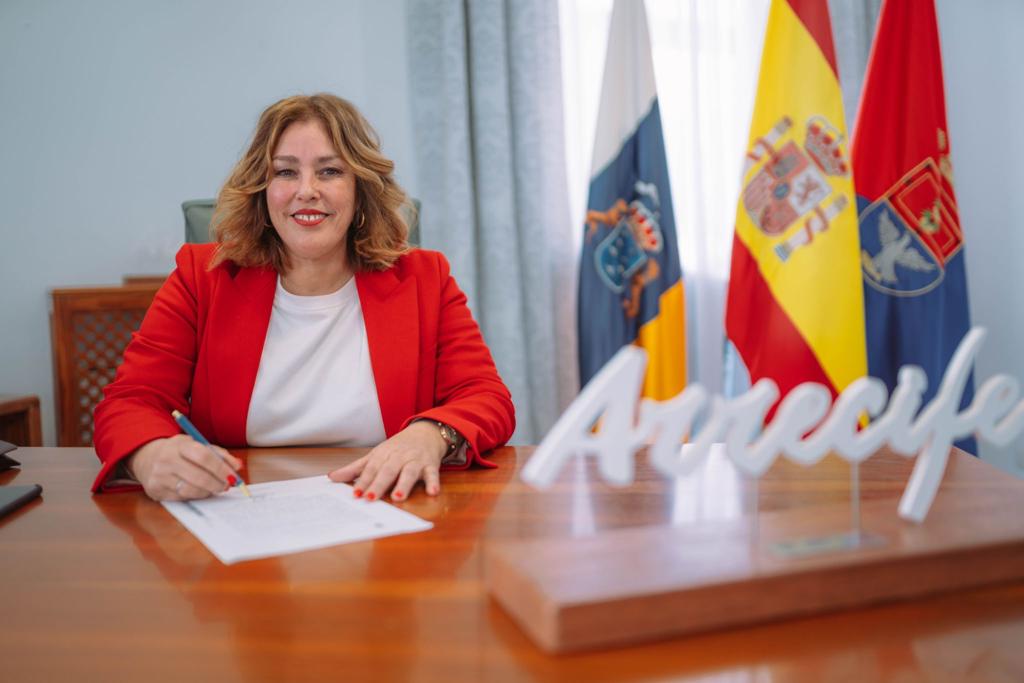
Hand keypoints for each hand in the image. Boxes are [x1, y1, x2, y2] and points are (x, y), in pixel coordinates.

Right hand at [127, 434, 242, 500]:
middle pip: (198, 476)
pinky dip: (195, 496)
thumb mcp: (196, 445)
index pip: (203, 456)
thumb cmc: (179, 452)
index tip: (233, 475)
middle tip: (227, 485)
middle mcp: (166, 460)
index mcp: (179, 445)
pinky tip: (199, 490)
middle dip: (217, 483)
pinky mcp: (156, 491)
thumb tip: (238, 466)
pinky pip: (182, 498)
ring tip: (214, 488)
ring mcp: (159, 476)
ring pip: (191, 490)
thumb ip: (218, 454)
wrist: (147, 458)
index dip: (221, 468)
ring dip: (208, 491)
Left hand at [327, 421, 446, 500]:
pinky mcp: (431, 465)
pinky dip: (433, 483)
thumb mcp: (376, 455)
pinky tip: (433, 492)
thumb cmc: (397, 448)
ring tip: (398, 497)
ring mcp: (415, 460)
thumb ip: (355, 469)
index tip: (354, 494)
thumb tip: (332, 477)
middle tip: (370, 498)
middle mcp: (399, 457)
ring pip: (409, 472)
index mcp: (383, 455)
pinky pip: (432, 474)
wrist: (425, 432)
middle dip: (379, 485)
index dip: (363, 482)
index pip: (371, 469)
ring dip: (404, 484)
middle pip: (388, 471)